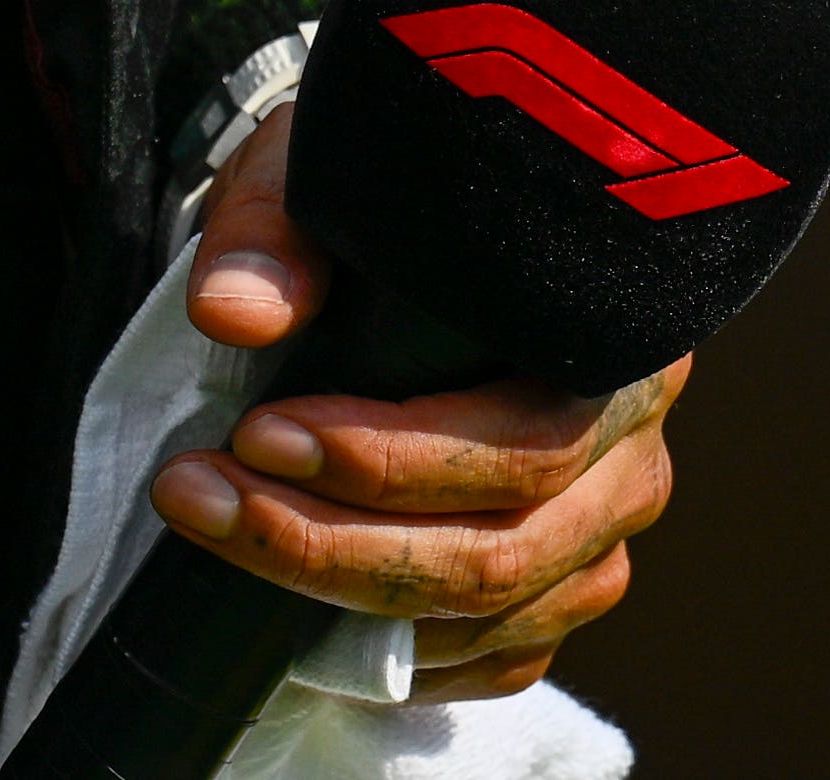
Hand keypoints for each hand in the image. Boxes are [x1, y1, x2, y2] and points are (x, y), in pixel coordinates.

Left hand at [147, 94, 685, 702]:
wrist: (429, 230)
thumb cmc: (390, 203)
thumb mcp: (327, 171)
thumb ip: (277, 232)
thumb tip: (232, 314)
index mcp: (614, 340)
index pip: (520, 438)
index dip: (386, 458)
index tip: (256, 430)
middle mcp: (633, 451)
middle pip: (500, 550)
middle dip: (328, 539)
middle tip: (197, 490)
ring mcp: (606, 534)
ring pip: (493, 612)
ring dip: (335, 595)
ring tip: (212, 523)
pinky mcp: (569, 590)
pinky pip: (500, 659)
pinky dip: (395, 652)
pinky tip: (296, 612)